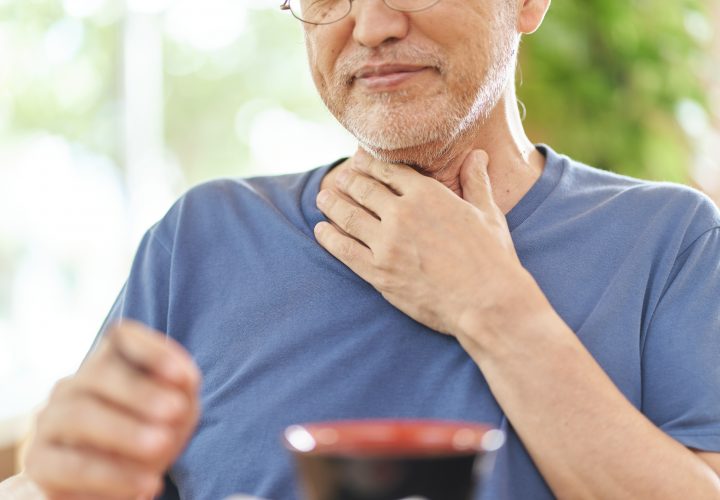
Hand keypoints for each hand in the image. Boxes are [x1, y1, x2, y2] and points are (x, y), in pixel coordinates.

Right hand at [25, 320, 200, 499]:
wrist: (120, 480)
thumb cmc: (153, 431)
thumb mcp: (178, 408)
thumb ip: (182, 389)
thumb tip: (183, 380)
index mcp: (108, 361)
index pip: (122, 337)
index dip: (153, 352)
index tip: (186, 377)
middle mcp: (75, 384)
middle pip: (99, 374)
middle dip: (141, 392)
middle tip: (176, 412)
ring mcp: (52, 420)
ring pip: (80, 415)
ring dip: (125, 431)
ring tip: (162, 448)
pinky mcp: (41, 462)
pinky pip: (71, 465)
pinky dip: (112, 475)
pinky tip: (146, 484)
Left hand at [315, 149, 531, 338]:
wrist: (486, 303)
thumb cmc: (492, 259)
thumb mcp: (488, 213)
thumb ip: (476, 182)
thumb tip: (478, 155)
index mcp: (428, 195)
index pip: (389, 171)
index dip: (370, 164)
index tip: (359, 161)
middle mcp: (402, 214)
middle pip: (364, 189)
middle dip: (349, 181)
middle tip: (340, 178)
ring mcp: (386, 244)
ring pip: (348, 216)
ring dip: (332, 203)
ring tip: (323, 197)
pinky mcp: (378, 273)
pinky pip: (344, 250)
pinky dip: (329, 237)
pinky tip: (321, 230)